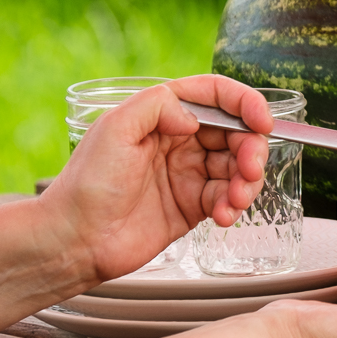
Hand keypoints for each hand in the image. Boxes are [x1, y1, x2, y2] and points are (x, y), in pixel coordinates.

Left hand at [42, 75, 276, 281]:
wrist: (74, 240)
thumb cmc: (88, 183)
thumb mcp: (115, 128)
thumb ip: (156, 106)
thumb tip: (194, 117)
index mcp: (163, 116)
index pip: (215, 97)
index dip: (245, 103)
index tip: (262, 121)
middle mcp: (181, 141)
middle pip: (236, 133)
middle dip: (252, 149)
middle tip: (249, 170)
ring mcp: (188, 174)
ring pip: (238, 167)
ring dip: (247, 181)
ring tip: (235, 200)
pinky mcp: (193, 206)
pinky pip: (228, 198)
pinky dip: (234, 205)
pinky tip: (224, 216)